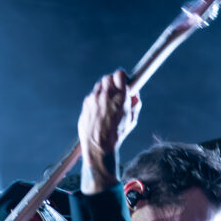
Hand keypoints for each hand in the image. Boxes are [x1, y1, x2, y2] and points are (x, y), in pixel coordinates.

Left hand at [78, 69, 140, 193]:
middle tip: (115, 92)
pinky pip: (91, 97)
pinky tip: (98, 113)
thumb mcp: (132, 120)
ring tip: (106, 104)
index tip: (124, 82)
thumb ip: (135, 105)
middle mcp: (106, 94)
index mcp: (120, 96)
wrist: (98, 146)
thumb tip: (136, 96)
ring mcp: (93, 98)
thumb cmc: (117, 135)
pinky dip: (95, 101)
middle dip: (112, 83)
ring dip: (103, 91)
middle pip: (108, 78)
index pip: (120, 74)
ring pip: (99, 87)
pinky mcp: (85, 104)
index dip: (122, 77)